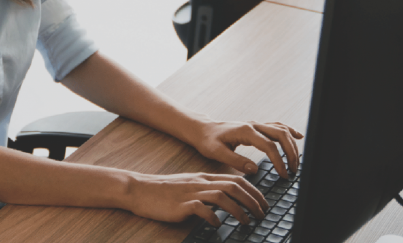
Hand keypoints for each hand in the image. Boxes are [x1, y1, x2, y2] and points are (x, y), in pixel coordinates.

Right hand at [124, 171, 268, 226]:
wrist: (140, 189)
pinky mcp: (181, 205)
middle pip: (234, 186)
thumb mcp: (190, 185)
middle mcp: (200, 183)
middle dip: (253, 200)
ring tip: (247, 221)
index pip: (236, 180)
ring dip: (239, 209)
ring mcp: (191, 193)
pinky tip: (218, 224)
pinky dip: (214, 217)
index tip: (263, 203)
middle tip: (262, 213)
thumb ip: (207, 190)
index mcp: (204, 177)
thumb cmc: (164, 191)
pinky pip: (202, 209)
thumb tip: (227, 199)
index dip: (254, 192)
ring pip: (222, 196)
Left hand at [192, 119, 302, 177]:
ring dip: (292, 144)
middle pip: (281, 135)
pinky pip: (277, 127)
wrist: (202, 130)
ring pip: (281, 130)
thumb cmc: (208, 141)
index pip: (269, 146)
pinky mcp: (256, 127)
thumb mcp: (217, 153)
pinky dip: (289, 131)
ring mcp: (256, 124)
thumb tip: (254, 169)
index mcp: (245, 131)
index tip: (283, 174)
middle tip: (293, 170)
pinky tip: (298, 137)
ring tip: (295, 162)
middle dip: (291, 153)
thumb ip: (236, 160)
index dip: (279, 161)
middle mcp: (253, 125)